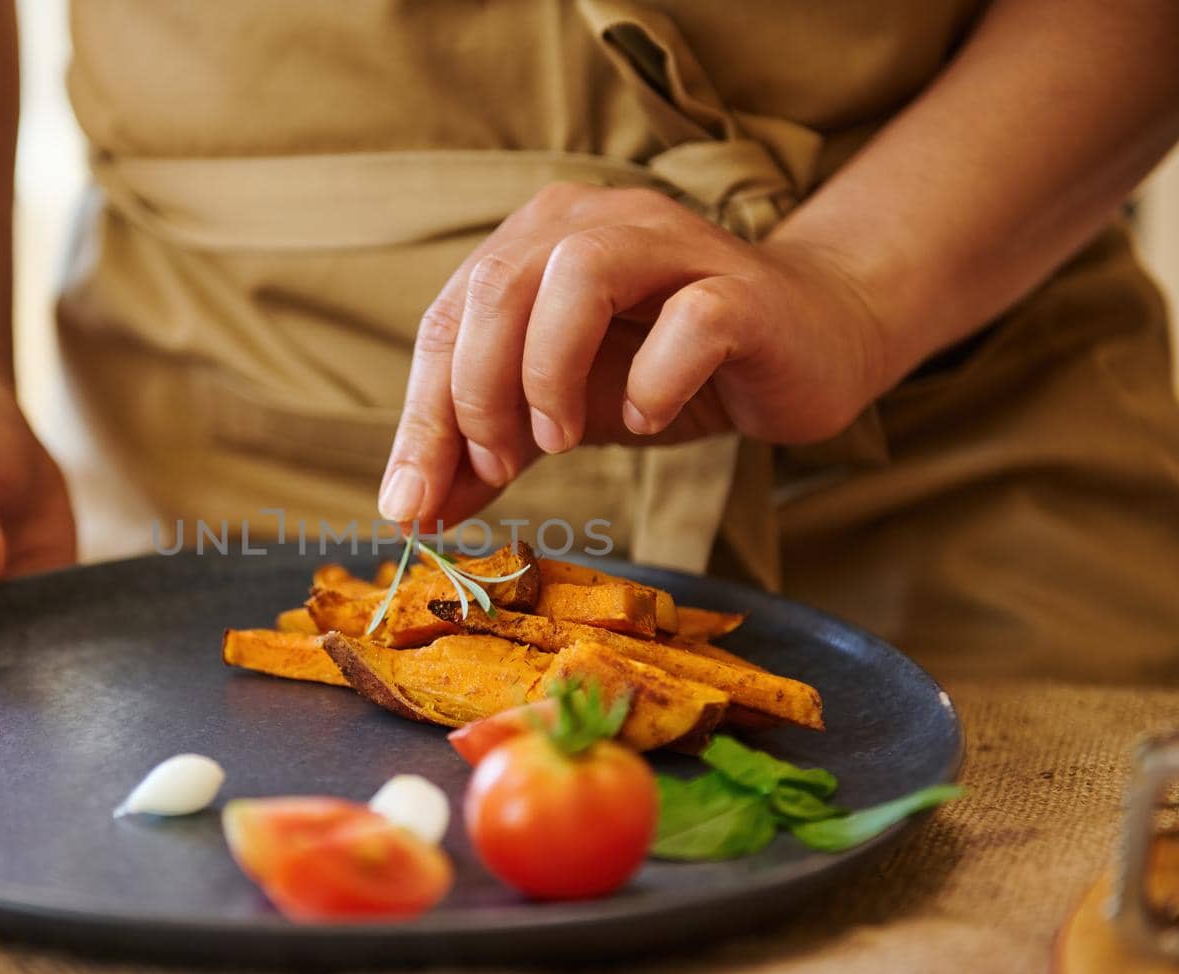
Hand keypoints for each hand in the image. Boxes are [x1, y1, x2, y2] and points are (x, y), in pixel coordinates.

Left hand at [377, 182, 889, 524]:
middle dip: (476, 393)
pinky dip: (655, 381)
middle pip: (497, 284)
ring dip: (550, 371)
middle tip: (498, 467)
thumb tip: (409, 513)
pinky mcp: (742, 289)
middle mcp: (595, 220)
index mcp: (535, 242)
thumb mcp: (559, 417)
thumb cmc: (669, 371)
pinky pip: (689, 321)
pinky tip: (649, 419)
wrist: (804, 351)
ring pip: (580, 273)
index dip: (422, 414)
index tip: (411, 502)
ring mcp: (673, 245)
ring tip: (562, 437)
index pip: (447, 319)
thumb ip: (488, 454)